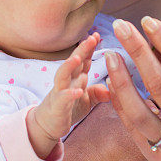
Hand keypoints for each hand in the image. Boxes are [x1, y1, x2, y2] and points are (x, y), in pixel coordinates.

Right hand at [28, 33, 108, 157]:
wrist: (48, 125)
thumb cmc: (69, 108)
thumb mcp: (87, 100)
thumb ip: (99, 92)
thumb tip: (112, 89)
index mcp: (76, 77)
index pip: (84, 59)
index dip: (90, 47)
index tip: (98, 35)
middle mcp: (67, 81)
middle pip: (74, 62)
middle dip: (82, 49)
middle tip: (92, 37)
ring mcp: (60, 92)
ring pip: (63, 75)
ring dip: (69, 65)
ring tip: (78, 57)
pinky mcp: (57, 106)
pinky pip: (62, 98)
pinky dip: (69, 94)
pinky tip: (77, 91)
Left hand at [105, 17, 160, 160]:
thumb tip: (152, 40)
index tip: (147, 20)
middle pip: (158, 86)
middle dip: (137, 52)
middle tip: (120, 26)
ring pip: (139, 112)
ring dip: (120, 80)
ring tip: (110, 55)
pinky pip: (134, 128)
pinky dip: (121, 103)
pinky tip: (113, 82)